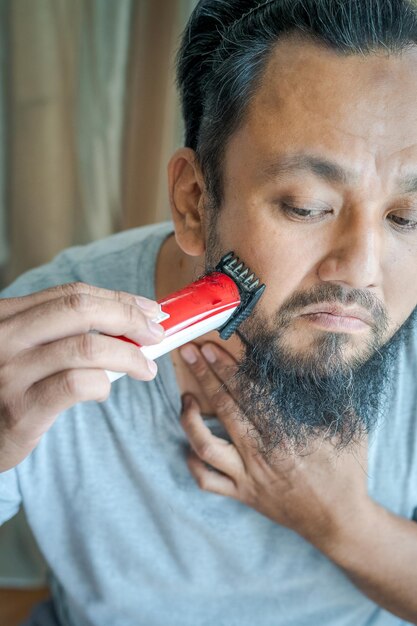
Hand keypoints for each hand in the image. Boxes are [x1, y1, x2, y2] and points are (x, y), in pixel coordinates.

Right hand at [0, 282, 164, 470]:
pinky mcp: (21, 408)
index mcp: (7, 314)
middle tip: (156, 334)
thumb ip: (62, 331)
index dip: (118, 299)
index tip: (149, 309)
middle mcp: (4, 337)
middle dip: (129, 319)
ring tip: (145, 368)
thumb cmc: (9, 386)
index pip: (73, 294)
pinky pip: (77, 385)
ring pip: (86, 348)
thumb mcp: (23, 347)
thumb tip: (130, 321)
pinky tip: (104, 390)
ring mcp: (10, 372)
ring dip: (128, 356)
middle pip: (81, 311)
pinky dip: (103, 384)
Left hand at [180, 342, 369, 552]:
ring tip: (185, 399)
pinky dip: (193, 463)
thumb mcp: (348, 427)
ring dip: (190, 420)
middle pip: (224, 409)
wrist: (340, 521)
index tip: (211, 349)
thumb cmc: (346, 471)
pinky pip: (208, 481)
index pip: (248, 393)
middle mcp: (261, 454)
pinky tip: (190, 446)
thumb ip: (332, 395)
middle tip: (191, 354)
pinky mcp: (243, 494)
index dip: (227, 369)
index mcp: (285, 435)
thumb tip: (321, 362)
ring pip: (206, 446)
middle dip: (204, 378)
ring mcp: (248, 476)